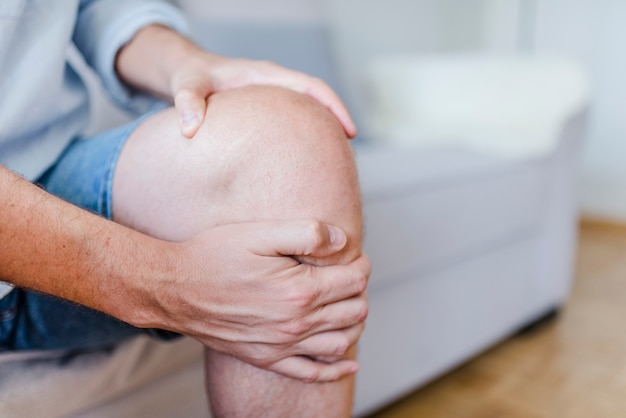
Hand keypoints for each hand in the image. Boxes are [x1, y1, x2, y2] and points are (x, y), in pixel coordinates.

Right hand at [141, 220, 369, 381]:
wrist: (174, 289)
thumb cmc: (214, 256)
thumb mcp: (259, 233)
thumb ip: (306, 233)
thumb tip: (344, 241)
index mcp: (300, 291)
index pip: (354, 281)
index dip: (361, 264)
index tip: (354, 255)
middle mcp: (296, 324)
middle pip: (354, 311)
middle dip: (359, 291)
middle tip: (349, 276)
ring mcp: (282, 346)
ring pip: (341, 342)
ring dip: (355, 324)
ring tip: (350, 306)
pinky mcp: (267, 358)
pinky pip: (311, 373)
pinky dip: (336, 370)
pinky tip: (348, 364)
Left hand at [170, 52, 356, 139]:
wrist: (190, 70)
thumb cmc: (191, 77)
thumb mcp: (187, 87)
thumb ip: (187, 104)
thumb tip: (190, 130)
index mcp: (267, 74)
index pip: (311, 86)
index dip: (334, 106)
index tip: (349, 130)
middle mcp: (276, 82)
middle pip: (318, 98)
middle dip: (337, 121)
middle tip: (349, 153)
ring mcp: (275, 94)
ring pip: (309, 109)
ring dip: (323, 128)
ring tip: (332, 161)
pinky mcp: (270, 107)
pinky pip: (296, 116)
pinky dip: (307, 132)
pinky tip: (306, 157)